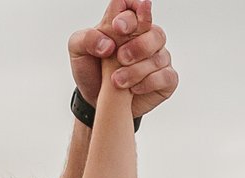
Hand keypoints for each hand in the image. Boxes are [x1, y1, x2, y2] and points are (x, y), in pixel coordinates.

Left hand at [70, 0, 177, 119]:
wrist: (95, 100)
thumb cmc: (90, 69)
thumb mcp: (78, 50)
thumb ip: (88, 38)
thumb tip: (108, 45)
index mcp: (124, 24)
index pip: (134, 6)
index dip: (130, 14)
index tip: (119, 28)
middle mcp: (145, 37)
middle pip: (154, 31)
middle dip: (137, 46)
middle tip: (120, 58)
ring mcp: (158, 58)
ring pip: (160, 56)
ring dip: (137, 70)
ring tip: (117, 81)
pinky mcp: (166, 79)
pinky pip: (167, 76)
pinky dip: (149, 83)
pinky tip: (133, 89)